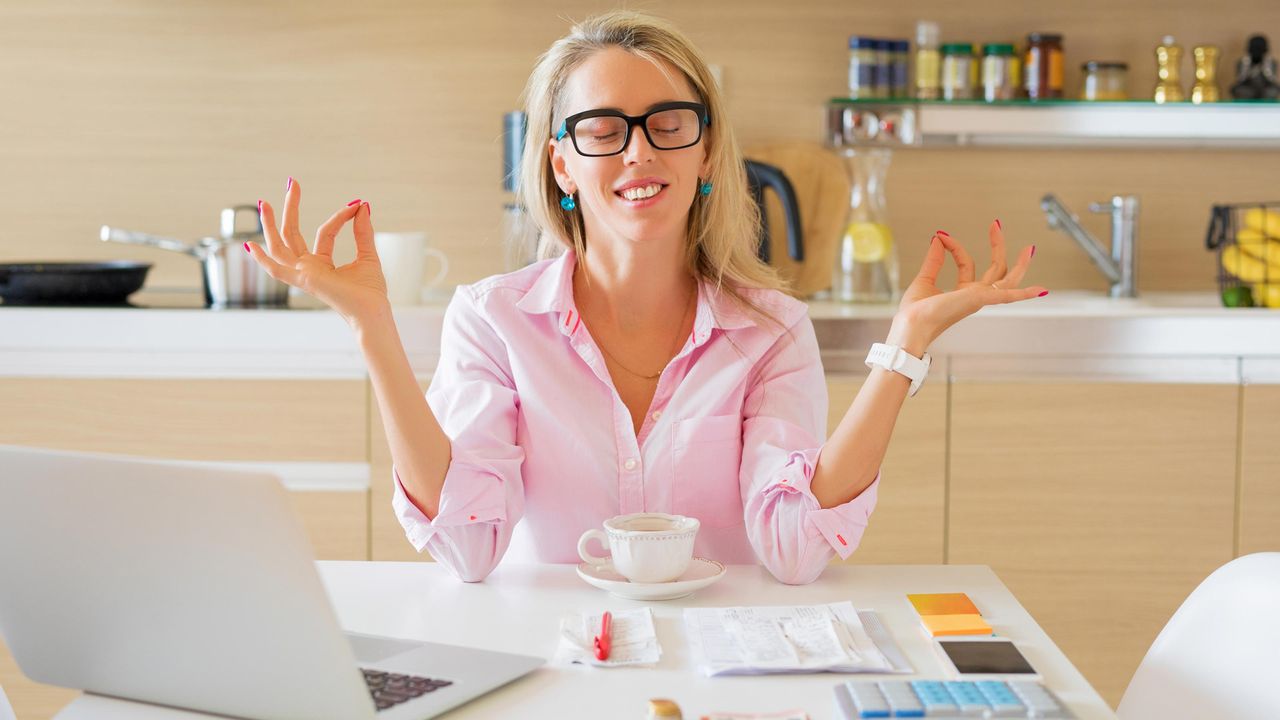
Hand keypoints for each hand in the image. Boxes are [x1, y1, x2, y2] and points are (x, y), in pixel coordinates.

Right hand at [247, 179, 388, 324]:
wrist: (373, 312)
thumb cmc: (371, 293)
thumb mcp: (367, 255)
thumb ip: (362, 231)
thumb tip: (362, 206)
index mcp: (321, 265)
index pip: (324, 233)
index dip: (340, 217)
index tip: (356, 204)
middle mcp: (308, 269)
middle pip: (292, 234)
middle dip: (290, 208)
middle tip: (292, 182)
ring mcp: (303, 275)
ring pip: (279, 246)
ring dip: (270, 224)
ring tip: (264, 202)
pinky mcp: (304, 280)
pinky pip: (277, 270)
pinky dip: (263, 259)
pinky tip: (250, 245)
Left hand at [889, 220, 1047, 353]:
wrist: (911, 325)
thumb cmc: (915, 313)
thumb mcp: (925, 278)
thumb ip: (934, 259)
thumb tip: (938, 239)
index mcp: (963, 292)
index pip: (967, 263)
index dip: (955, 246)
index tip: (941, 235)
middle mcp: (975, 296)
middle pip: (996, 269)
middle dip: (998, 246)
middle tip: (996, 224)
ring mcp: (979, 298)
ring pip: (1008, 280)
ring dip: (1020, 264)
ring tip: (1029, 248)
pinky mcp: (980, 299)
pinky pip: (1007, 295)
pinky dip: (1025, 293)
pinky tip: (1042, 290)